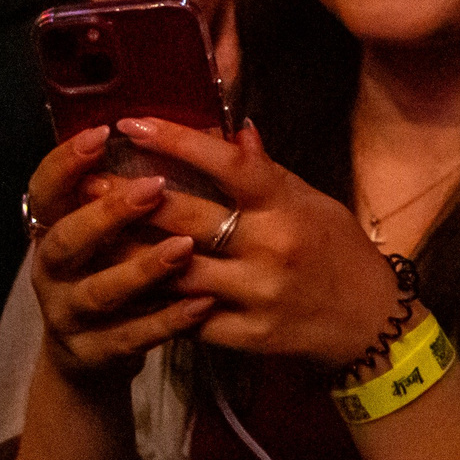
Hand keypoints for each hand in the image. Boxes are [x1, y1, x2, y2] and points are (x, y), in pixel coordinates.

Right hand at [26, 126, 214, 382]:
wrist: (94, 354)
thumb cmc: (119, 268)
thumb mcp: (121, 228)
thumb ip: (154, 180)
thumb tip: (219, 124)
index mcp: (54, 229)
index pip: (46, 190)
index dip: (66, 163)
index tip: (103, 133)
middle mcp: (51, 269)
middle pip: (66, 239)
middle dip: (108, 213)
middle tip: (155, 188)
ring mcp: (68, 314)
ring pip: (99, 292)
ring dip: (142, 268)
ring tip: (185, 249)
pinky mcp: (94, 354)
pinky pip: (130, 338)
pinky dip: (166, 320)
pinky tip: (203, 303)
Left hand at [110, 117, 403, 374]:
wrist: (371, 324)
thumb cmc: (341, 253)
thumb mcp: (315, 203)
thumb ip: (269, 174)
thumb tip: (235, 131)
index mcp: (289, 207)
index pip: (230, 164)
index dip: (178, 141)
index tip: (131, 124)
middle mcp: (273, 248)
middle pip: (187, 219)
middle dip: (130, 198)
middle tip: (88, 181)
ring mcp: (258, 295)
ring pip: (176, 271)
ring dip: (129, 253)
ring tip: (91, 235)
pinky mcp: (246, 335)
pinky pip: (186, 317)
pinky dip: (154, 302)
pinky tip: (124, 286)